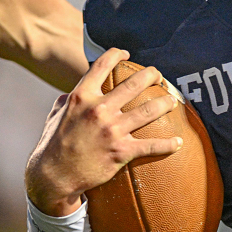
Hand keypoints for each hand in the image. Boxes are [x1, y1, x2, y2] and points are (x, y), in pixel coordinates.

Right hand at [25, 48, 182, 216]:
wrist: (53, 177)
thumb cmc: (52, 146)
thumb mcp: (55, 116)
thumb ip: (67, 102)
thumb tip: (72, 94)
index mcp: (81, 96)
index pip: (101, 66)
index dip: (117, 54)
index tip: (127, 54)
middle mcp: (98, 109)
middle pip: (134, 84)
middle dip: (152, 75)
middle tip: (159, 76)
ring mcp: (111, 130)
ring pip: (148, 110)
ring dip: (165, 103)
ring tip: (172, 100)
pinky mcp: (121, 151)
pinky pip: (151, 146)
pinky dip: (168, 144)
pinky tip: (178, 142)